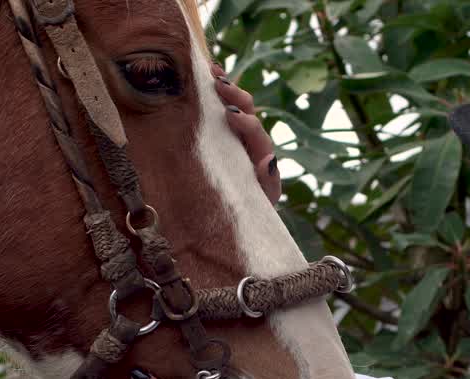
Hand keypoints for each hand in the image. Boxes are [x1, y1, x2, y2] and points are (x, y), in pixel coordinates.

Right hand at [211, 61, 281, 203]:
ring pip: (233, 105)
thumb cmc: (250, 209)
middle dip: (235, 95)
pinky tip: (200, 76)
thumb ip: (268, 183)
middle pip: (247, 109)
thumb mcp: (261, 201)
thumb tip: (269, 159)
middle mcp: (250, 140)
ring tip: (210, 70)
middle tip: (219, 84)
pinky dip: (212, 93)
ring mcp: (234, 135)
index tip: (230, 114)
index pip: (256, 132)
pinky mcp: (219, 135)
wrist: (237, 215)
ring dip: (224, 86)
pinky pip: (216, 110)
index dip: (246, 122)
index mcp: (260, 154)